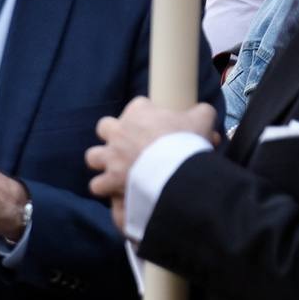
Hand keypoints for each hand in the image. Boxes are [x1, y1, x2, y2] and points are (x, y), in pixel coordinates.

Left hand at [87, 97, 218, 231]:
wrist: (177, 169)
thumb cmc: (188, 141)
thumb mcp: (202, 120)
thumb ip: (202, 113)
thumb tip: (204, 113)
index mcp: (140, 112)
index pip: (138, 106)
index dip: (146, 115)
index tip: (157, 125)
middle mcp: (119, 131)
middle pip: (105, 127)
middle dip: (113, 136)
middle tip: (129, 146)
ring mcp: (112, 155)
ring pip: (93, 156)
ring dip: (103, 163)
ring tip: (115, 171)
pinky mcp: (110, 178)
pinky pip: (97, 185)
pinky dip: (106, 190)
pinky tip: (115, 194)